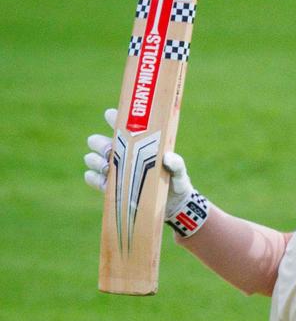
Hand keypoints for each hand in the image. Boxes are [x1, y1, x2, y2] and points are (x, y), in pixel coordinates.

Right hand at [83, 110, 198, 221]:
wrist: (171, 205)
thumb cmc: (176, 181)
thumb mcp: (179, 171)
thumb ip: (176, 164)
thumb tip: (168, 157)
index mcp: (136, 144)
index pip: (121, 125)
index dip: (113, 117)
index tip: (110, 115)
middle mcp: (121, 154)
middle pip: (99, 142)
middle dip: (99, 143)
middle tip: (109, 149)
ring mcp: (114, 171)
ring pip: (93, 158)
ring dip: (95, 160)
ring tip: (107, 167)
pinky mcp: (110, 188)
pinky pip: (93, 179)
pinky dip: (93, 177)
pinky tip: (101, 179)